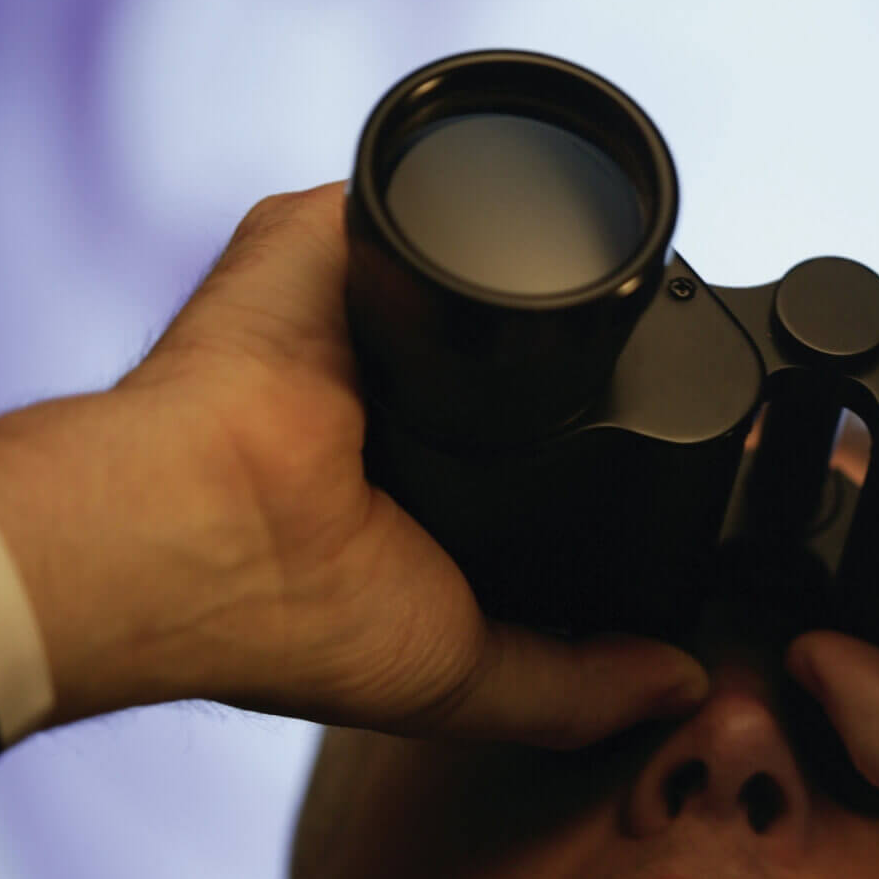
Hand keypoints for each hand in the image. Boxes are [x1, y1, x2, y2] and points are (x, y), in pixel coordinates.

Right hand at [0, 183, 707, 746]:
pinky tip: (533, 236)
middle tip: (651, 377)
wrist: (194, 524)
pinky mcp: (323, 237)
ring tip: (617, 306)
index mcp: (411, 478)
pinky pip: (417, 195)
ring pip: (480, 262)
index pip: (523, 439)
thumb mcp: (461, 675)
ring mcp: (352, 307)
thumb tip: (684, 683)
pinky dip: (468, 207)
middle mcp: (384, 388)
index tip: (669, 454)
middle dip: (583, 357)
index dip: (588, 445)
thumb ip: (574, 684)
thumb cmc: (290, 617)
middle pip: (514, 344)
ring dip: (538, 280)